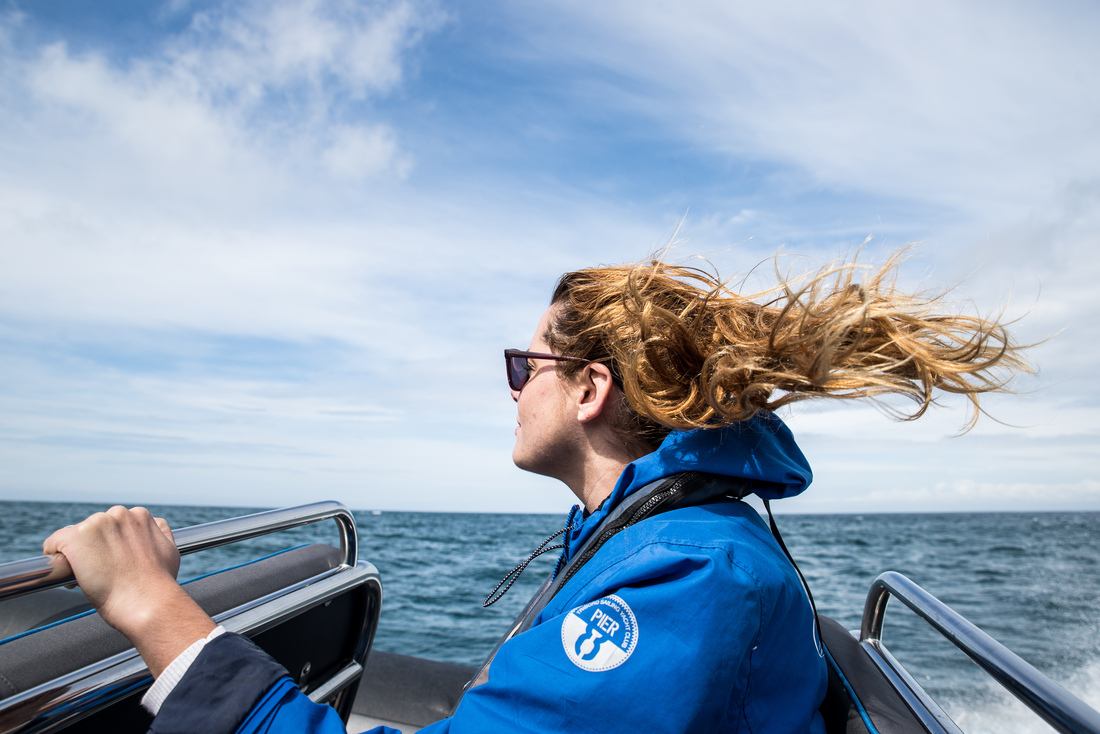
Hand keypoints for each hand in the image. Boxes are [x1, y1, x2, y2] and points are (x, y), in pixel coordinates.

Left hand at [43, 506, 214, 676]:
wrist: (148, 601)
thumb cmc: (159, 583)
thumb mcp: (169, 549)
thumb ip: (159, 533)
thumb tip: (155, 529)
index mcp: (139, 516)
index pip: (113, 525)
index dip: (110, 545)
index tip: (111, 562)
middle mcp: (118, 514)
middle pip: (93, 529)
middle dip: (94, 548)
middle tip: (99, 572)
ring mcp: (97, 524)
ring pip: (74, 536)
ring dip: (77, 554)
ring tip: (86, 576)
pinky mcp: (76, 538)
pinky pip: (54, 543)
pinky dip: (55, 558)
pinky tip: (66, 572)